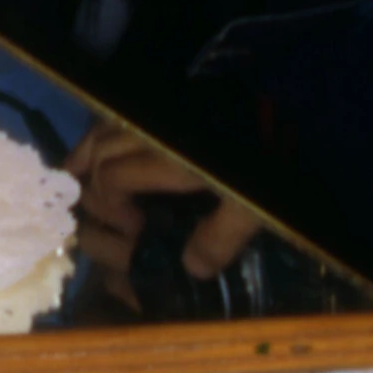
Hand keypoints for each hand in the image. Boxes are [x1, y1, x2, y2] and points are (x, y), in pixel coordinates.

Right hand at [67, 122, 260, 312]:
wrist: (286, 111)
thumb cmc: (272, 160)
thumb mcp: (256, 206)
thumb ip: (222, 237)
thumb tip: (192, 268)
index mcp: (171, 157)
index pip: (113, 177)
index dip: (112, 207)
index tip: (135, 230)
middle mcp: (153, 130)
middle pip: (100, 154)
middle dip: (98, 191)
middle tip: (121, 219)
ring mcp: (155, 111)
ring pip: (101, 129)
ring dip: (88, 158)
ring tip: (86, 185)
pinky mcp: (163, 103)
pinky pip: (116, 116)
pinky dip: (100, 135)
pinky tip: (99, 151)